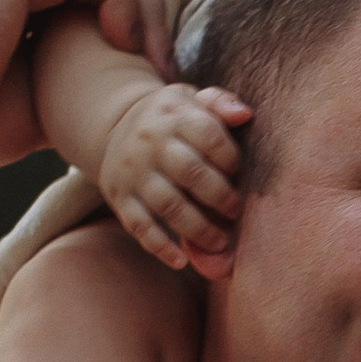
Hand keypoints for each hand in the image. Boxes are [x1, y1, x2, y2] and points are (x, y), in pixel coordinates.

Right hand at [96, 79, 251, 268]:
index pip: (209, 136)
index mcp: (173, 115)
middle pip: (190, 172)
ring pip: (167, 204)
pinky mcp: (119, 197)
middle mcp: (150, 143)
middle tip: (236, 213)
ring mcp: (132, 172)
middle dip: (220, 196)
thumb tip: (244, 115)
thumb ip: (220, 103)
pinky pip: (138, 225)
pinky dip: (160, 246)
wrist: (116, 126)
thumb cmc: (174, 119)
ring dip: (197, 228)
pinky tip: (181, 261)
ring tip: (220, 242)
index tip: (241, 175)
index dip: (231, 159)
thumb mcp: (193, 100)